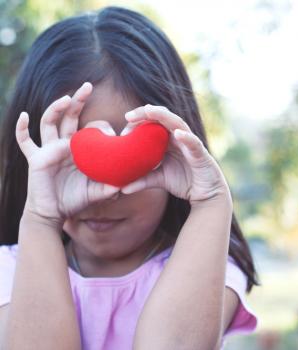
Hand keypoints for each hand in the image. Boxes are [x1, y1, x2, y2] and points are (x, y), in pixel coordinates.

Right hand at [16, 82, 119, 223]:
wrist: (54, 213)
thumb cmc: (75, 200)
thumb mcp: (96, 192)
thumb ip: (109, 188)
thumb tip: (126, 186)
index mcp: (80, 150)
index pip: (90, 128)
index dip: (100, 124)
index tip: (112, 129)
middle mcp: (64, 145)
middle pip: (69, 117)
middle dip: (77, 100)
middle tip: (88, 86)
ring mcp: (49, 150)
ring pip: (49, 122)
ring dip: (56, 108)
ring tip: (66, 98)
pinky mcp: (36, 158)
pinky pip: (25, 141)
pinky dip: (22, 129)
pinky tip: (24, 116)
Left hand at [120, 104, 230, 204]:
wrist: (205, 194)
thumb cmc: (184, 181)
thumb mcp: (159, 179)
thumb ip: (142, 180)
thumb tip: (122, 188)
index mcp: (167, 140)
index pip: (152, 124)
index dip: (138, 122)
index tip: (123, 129)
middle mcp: (178, 137)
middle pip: (162, 118)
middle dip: (146, 113)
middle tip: (129, 115)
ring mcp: (189, 143)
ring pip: (177, 123)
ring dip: (163, 116)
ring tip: (149, 111)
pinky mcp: (200, 153)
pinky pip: (193, 142)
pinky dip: (187, 137)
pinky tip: (178, 134)